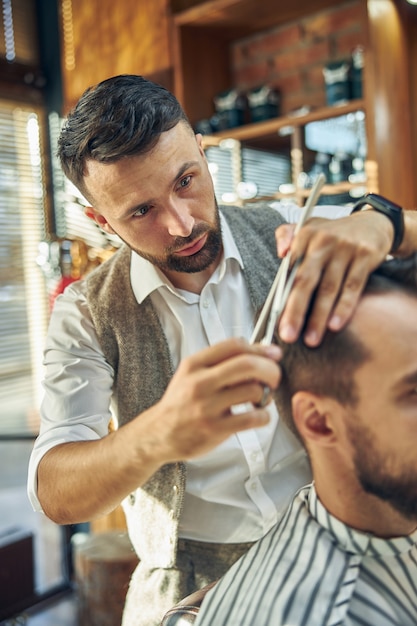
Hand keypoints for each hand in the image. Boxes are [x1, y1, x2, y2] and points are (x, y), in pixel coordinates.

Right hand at [149, 338, 281, 461]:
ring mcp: (207, 406)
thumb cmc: (181, 402)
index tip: (272, 354)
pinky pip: (253, 418)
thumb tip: (261, 350)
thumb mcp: (193, 373)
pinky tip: (258, 415)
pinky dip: (264, 416)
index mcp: (194, 364)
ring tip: (261, 399)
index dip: (260, 348)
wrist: (159, 433)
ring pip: (254, 391)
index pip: (234, 345)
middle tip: (274, 377)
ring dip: (267, 394)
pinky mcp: (215, 429)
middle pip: (247, 364)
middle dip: (270, 369)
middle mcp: (200, 382)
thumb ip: (221, 361)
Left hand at [275, 210, 393, 345]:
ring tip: (312, 339)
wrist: (372, 223)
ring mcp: (345, 249)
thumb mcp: (308, 227)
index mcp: (305, 236)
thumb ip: (287, 236)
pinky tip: (335, 325)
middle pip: (305, 280)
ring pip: (329, 288)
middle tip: (288, 335)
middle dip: (295, 311)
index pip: (289, 270)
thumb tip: (280, 252)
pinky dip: (344, 308)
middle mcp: (323, 241)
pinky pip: (352, 287)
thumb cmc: (332, 234)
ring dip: (319, 317)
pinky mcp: (365, 256)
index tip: (274, 320)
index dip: (281, 297)